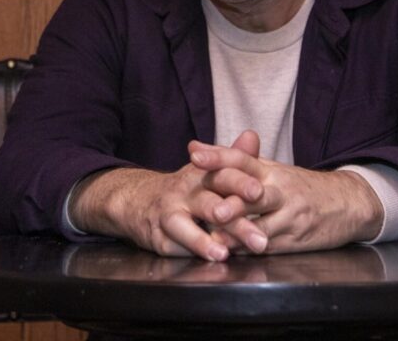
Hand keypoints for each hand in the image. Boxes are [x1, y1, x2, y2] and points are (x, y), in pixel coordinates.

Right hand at [67, 131, 267, 261]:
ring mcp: (168, 214)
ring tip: (223, 253)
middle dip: (233, 219)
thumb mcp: (207, 169)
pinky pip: (172, 246)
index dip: (240, 182)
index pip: (221, 174)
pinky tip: (204, 262)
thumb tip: (253, 136)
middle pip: (209, 204)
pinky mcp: (159, 237)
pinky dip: (188, 254)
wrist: (137, 200)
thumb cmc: (185, 189)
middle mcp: (183, 192)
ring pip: (184, 226)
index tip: (259, 191)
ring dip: (203, 241)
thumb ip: (233, 157)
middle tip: (257, 235)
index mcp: (200, 174)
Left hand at [190, 136, 383, 252]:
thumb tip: (195, 146)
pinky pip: (270, 246)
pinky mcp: (295, 240)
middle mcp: (280, 192)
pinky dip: (251, 249)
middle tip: (215, 210)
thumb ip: (234, 161)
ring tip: (218, 240)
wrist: (347, 203)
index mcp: (271, 171)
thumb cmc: (300, 186)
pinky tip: (235, 253)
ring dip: (239, 234)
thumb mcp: (271, 169)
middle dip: (234, 204)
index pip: (242, 159)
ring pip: (262, 226)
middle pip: (255, 195)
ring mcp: (290, 217)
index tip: (195, 155)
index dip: (218, 156)